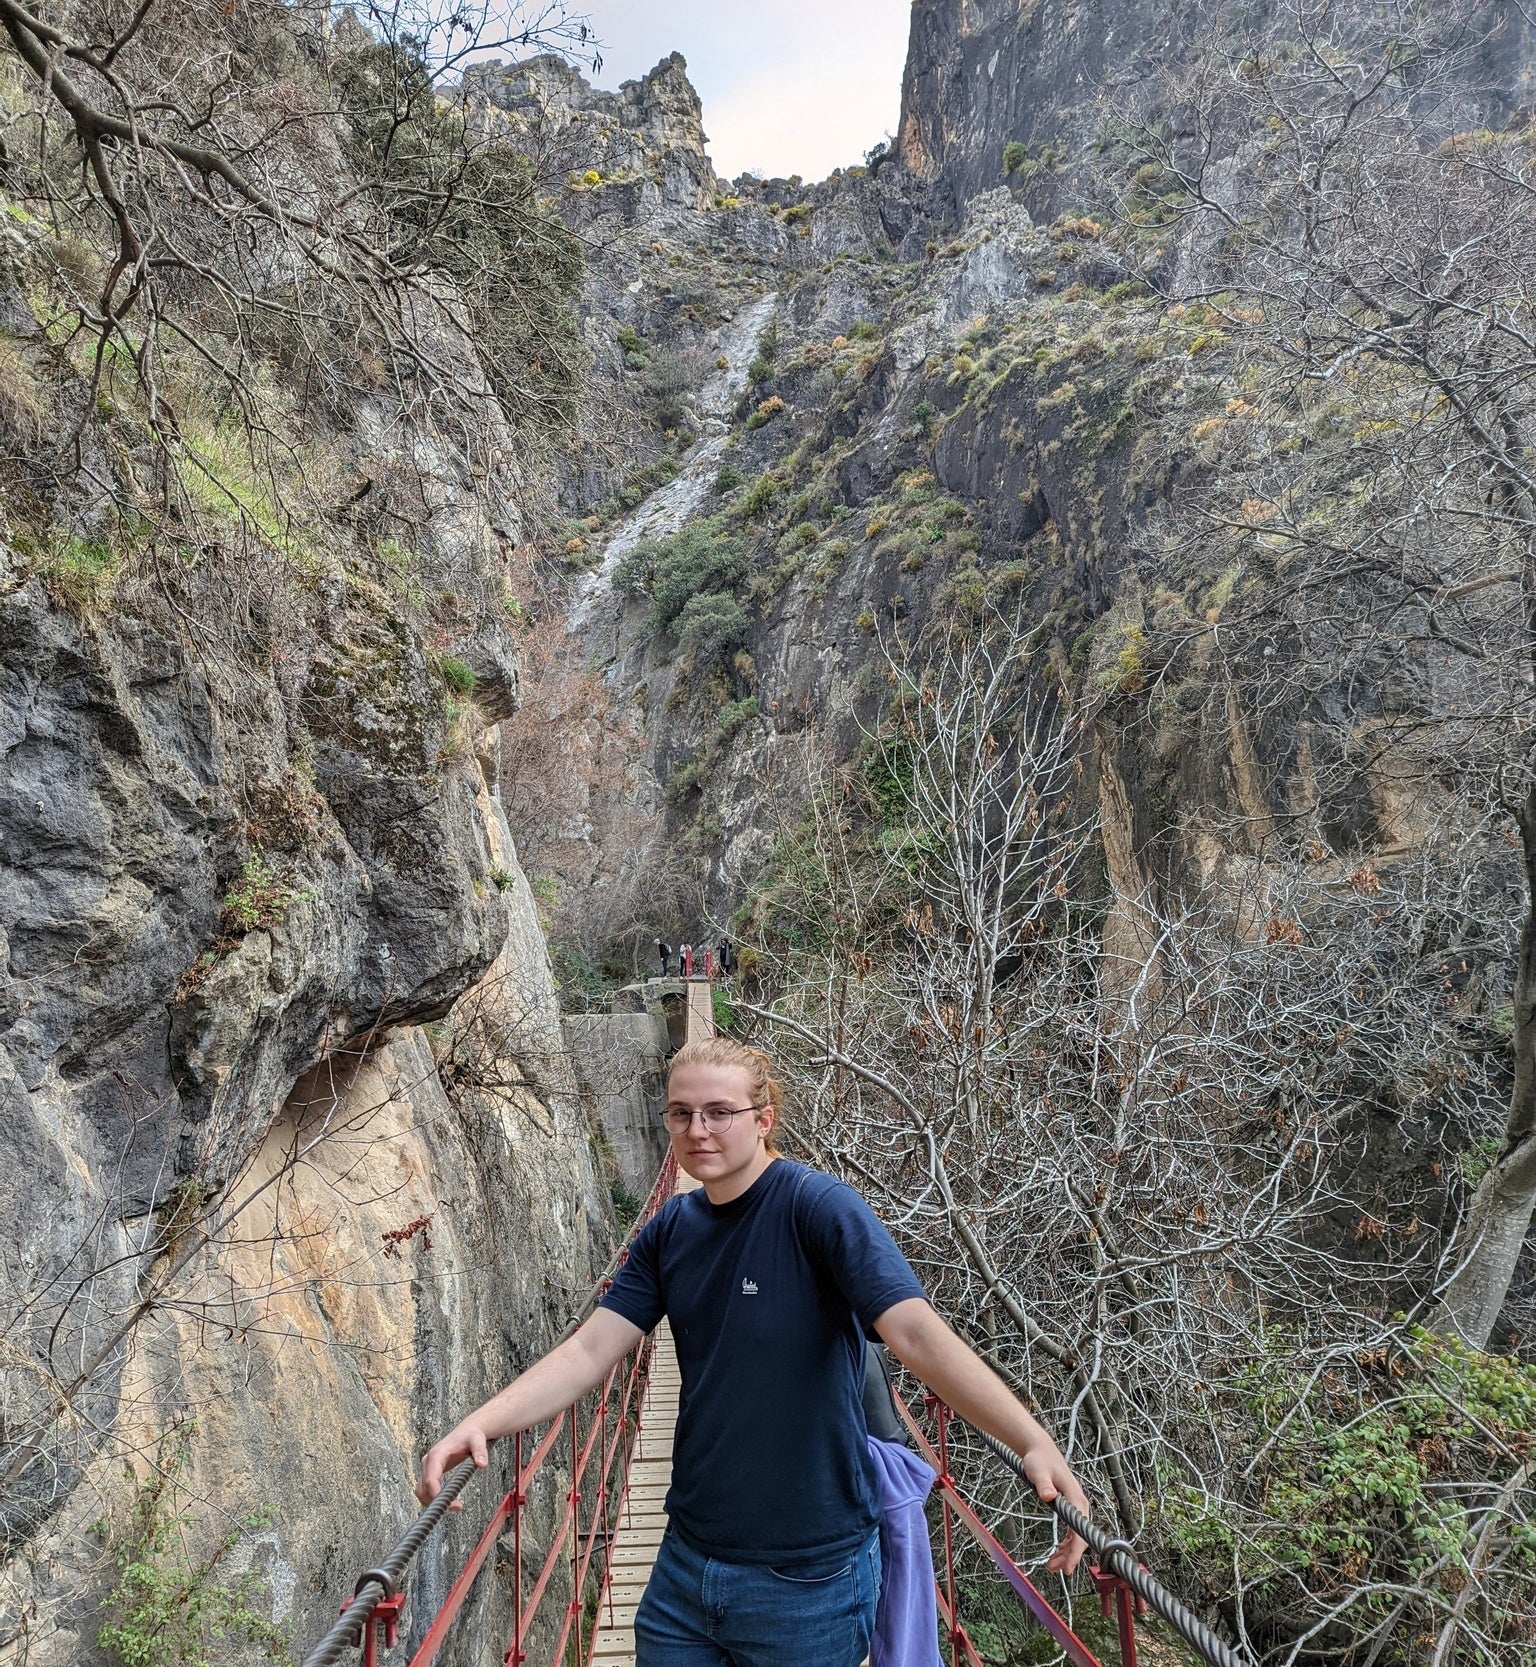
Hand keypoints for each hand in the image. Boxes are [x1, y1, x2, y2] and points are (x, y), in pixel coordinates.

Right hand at [416, 1421, 491, 1508]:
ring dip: (433, 1502)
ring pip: (421, 1491)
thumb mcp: (478, 1441)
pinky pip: (424, 1489)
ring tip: (453, 1505)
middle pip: (423, 1489)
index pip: (431, 1480)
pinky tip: (447, 1500)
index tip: (453, 1505)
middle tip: (456, 1507)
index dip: (438, 1495)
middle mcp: (428, 1461)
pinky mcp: (429, 1472)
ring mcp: (427, 1467)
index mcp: (437, 1454)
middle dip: (436, 1502)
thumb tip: (482, 1464)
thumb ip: (480, 1451)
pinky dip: (432, 1498)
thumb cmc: (471, 1435)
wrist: (467, 1431)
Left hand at [1019, 1440, 1091, 1574]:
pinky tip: (1057, 1554)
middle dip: (1071, 1556)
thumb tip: (1048, 1496)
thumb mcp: (1038, 1471)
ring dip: (1067, 1553)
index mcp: (1076, 1497)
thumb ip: (1043, 1484)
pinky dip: (1066, 1545)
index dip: (1076, 1550)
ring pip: (1076, 1536)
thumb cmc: (1039, 1460)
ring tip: (1052, 1566)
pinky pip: (1071, 1531)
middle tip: (1057, 1570)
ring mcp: (1076, 1506)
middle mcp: (1080, 1504)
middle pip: (1080, 1536)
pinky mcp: (1069, 1507)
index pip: (1080, 1529)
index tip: (1069, 1566)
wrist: (1040, 1450)